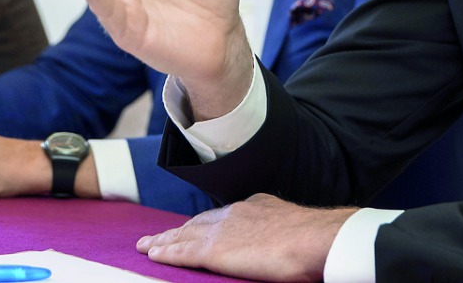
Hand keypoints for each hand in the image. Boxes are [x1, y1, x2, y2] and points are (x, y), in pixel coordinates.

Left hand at [136, 193, 355, 281]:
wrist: (315, 239)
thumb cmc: (315, 240)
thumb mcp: (295, 228)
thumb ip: (280, 232)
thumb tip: (286, 244)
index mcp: (255, 207)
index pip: (221, 217)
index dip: (203, 224)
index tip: (191, 228)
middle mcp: (235, 214)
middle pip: (197, 223)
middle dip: (177, 230)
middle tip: (157, 236)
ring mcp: (223, 231)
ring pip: (184, 235)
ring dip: (164, 241)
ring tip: (147, 246)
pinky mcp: (214, 251)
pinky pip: (183, 252)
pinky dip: (166, 252)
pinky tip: (153, 255)